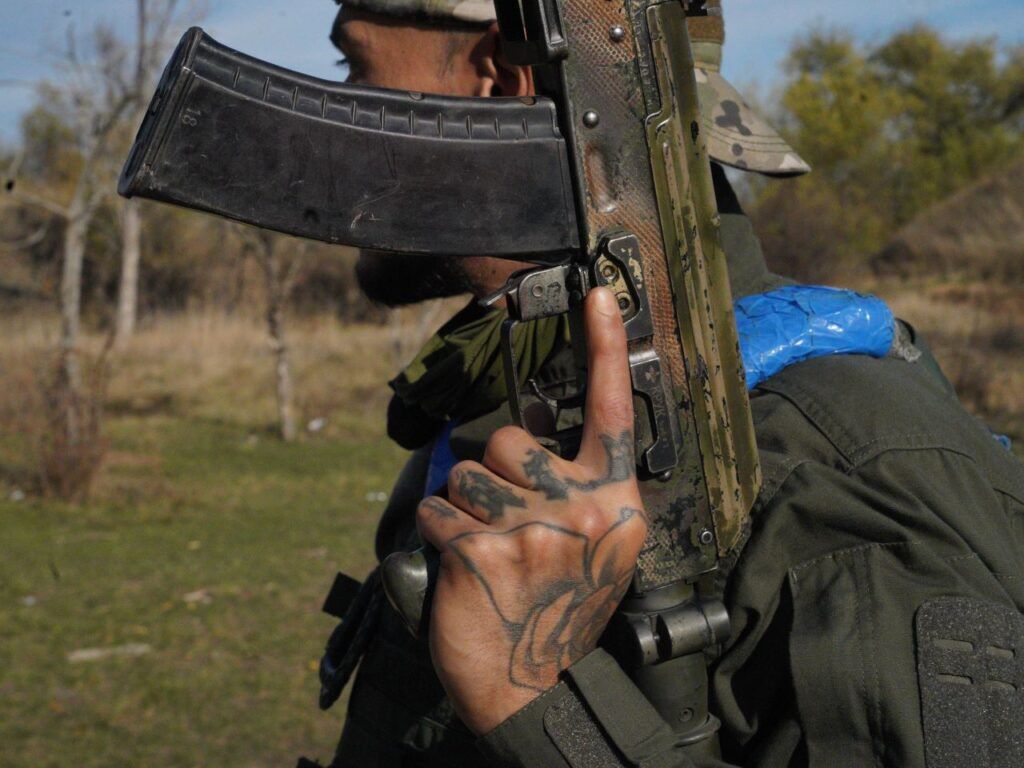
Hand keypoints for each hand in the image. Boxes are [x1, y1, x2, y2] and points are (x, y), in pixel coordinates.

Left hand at [416, 287, 646, 734]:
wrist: (533, 684)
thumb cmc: (561, 605)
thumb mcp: (591, 541)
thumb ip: (573, 479)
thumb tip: (538, 418)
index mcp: (616, 500)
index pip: (614, 411)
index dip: (606, 349)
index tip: (599, 295)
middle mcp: (584, 509)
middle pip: (513, 437)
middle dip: (497, 470)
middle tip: (512, 520)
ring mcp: (534, 530)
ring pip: (469, 471)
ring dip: (467, 505)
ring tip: (491, 548)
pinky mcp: (483, 552)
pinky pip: (440, 509)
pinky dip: (441, 531)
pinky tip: (464, 566)